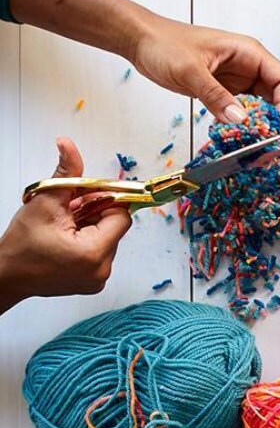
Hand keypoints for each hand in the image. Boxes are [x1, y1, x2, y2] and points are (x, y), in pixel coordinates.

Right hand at [0, 138, 131, 312]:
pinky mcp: (93, 282)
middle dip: (94, 212)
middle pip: (114, 227)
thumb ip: (67, 172)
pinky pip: (101, 252)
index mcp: (93, 252)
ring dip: (90, 226)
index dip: (104, 201)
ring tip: (64, 226)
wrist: (6, 275)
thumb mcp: (45, 202)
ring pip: (108, 238)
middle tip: (69, 209)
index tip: (85, 196)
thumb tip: (68, 146)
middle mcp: (102, 270)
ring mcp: (98, 279)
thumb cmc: (20, 245)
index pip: (120, 216)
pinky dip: (88, 241)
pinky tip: (66, 239)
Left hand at [129, 17, 279, 127]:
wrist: (140, 40)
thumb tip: (241, 120)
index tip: (276, 127)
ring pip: (261, 105)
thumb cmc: (164, 43)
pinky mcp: (225, 90)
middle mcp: (249, 66)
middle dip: (275, 119)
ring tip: (254, 143)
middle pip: (278, 95)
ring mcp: (238, 79)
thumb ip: (216, 96)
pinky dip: (242, 124)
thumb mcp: (190, 70)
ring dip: (259, 124)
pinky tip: (236, 135)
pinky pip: (242, 110)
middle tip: (267, 141)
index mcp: (249, 52)